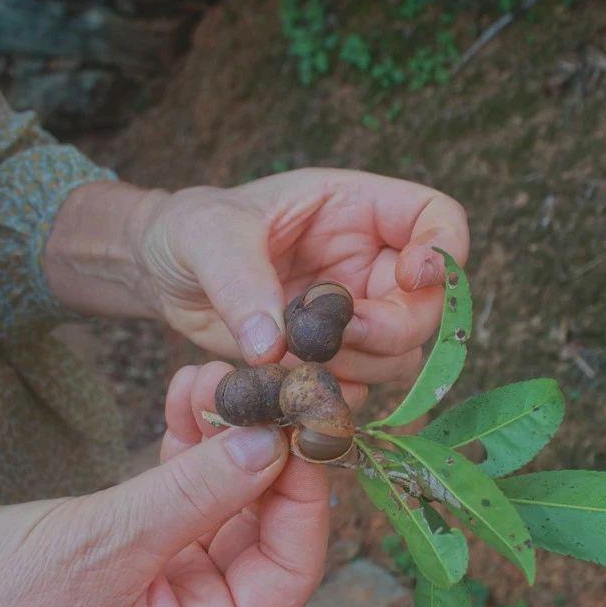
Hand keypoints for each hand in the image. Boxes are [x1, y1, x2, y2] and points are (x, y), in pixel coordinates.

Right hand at [0, 364, 327, 606]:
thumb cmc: (3, 603)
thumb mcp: (106, 547)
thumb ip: (192, 496)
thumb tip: (270, 444)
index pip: (289, 564)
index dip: (303, 492)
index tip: (302, 424)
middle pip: (266, 521)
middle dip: (262, 447)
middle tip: (260, 385)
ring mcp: (183, 572)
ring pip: (231, 493)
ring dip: (226, 432)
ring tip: (213, 376)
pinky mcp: (157, 538)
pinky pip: (191, 483)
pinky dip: (192, 439)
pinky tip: (187, 393)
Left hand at [136, 168, 468, 397]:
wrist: (162, 272)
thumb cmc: (190, 230)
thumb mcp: (206, 234)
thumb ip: (240, 280)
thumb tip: (272, 346)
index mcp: (358, 209)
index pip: (438, 219)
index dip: (443, 251)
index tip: (409, 276)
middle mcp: (369, 262)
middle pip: (429, 306)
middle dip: (389, 329)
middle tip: (332, 338)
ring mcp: (355, 313)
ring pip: (401, 356)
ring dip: (357, 367)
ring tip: (291, 358)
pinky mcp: (332, 358)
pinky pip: (360, 389)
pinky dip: (332, 397)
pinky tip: (286, 386)